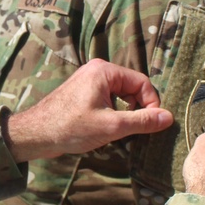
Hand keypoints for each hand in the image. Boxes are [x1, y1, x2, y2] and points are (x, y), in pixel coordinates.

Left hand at [2, 59, 172, 161]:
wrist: (35, 134)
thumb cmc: (70, 127)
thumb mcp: (112, 125)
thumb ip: (142, 121)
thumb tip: (169, 117)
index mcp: (104, 71)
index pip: (142, 83)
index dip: (151, 104)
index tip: (151, 125)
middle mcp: (97, 70)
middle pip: (132, 87)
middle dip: (138, 108)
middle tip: (136, 130)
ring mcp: (88, 81)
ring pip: (121, 95)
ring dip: (126, 113)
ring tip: (121, 131)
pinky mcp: (83, 93)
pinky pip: (109, 99)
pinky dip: (114, 113)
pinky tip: (108, 129)